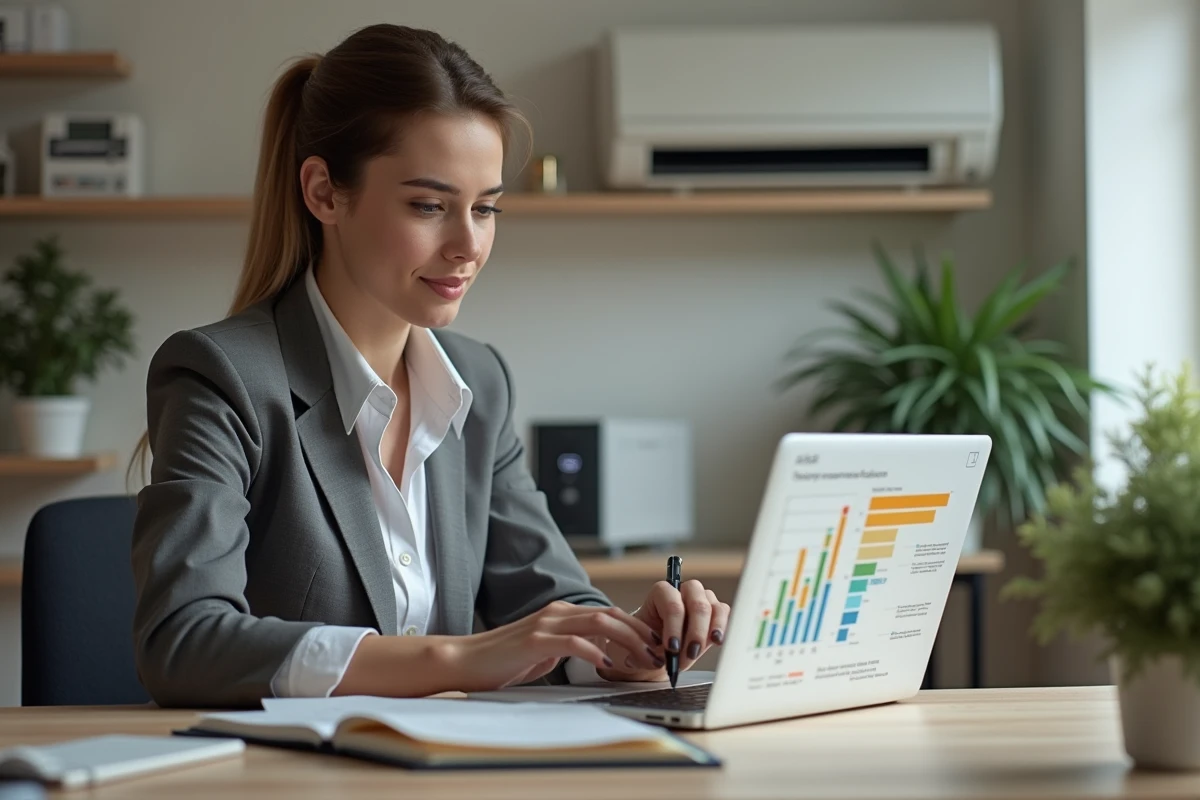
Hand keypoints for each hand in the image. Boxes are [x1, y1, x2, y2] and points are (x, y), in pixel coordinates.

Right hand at [443, 601, 663, 692]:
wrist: (466, 661)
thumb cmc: (504, 660)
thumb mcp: (545, 651)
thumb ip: (569, 647)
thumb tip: (598, 656)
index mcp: (561, 614)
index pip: (608, 614)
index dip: (635, 628)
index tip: (653, 646)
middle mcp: (557, 613)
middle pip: (610, 615)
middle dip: (639, 633)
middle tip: (658, 653)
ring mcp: (546, 624)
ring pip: (598, 623)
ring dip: (626, 641)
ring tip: (642, 659)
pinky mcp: (535, 640)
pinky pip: (573, 642)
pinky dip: (595, 652)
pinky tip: (607, 666)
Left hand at [597, 579, 730, 682]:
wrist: (655, 651)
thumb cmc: (644, 644)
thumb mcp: (636, 646)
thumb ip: (643, 650)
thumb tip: (652, 656)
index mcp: (661, 593)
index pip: (672, 602)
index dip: (674, 625)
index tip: (671, 648)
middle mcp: (683, 591)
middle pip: (696, 602)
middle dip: (694, 631)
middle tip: (688, 654)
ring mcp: (701, 599)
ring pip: (712, 606)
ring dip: (708, 631)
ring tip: (699, 651)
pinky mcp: (714, 612)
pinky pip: (723, 613)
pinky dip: (721, 627)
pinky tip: (715, 642)